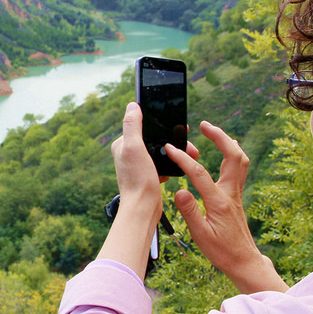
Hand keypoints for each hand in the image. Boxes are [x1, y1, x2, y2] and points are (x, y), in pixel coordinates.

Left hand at [97, 102, 198, 277]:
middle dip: (172, 140)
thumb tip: (133, 105)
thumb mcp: (134, 148)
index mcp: (123, 144)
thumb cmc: (138, 180)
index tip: (178, 125)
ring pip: (160, 151)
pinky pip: (162, 164)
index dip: (161, 124)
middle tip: (189, 145)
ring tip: (189, 156)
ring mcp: (137, 165)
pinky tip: (175, 169)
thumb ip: (132, 125)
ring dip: (175, 152)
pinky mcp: (146, 175)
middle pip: (154, 138)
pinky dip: (171, 165)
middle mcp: (128, 153)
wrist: (143, 209)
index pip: (143, 125)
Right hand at [165, 121, 287, 293]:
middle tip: (204, 125)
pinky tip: (224, 151)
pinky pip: (239, 168)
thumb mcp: (201, 235)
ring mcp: (236, 193)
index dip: (183, 159)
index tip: (170, 148)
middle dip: (219, 136)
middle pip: (232, 156)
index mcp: (219, 202)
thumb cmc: (221, 251)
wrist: (244, 261)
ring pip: (240, 160)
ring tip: (214, 132)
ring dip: (228, 142)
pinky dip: (232, 154)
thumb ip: (189, 212)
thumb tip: (179, 191)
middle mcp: (231, 193)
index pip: (199, 173)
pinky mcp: (236, 196)